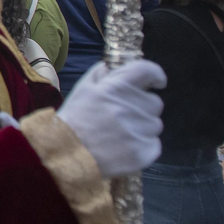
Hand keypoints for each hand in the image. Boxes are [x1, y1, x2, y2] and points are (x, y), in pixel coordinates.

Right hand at [56, 59, 165, 176]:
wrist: (66, 156)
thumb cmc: (73, 120)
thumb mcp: (82, 90)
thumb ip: (100, 74)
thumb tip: (113, 67)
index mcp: (115, 88)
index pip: (147, 71)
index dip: (155, 74)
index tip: (156, 81)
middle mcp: (131, 108)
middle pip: (155, 102)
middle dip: (143, 106)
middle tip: (124, 115)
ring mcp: (139, 131)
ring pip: (154, 124)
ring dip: (142, 127)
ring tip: (120, 134)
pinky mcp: (144, 152)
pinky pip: (153, 144)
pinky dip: (142, 145)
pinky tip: (124, 148)